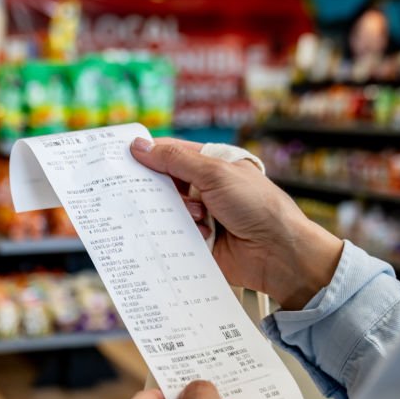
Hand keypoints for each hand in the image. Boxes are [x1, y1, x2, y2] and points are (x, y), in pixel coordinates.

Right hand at [131, 137, 343, 309]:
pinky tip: (190, 235)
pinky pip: (173, 236)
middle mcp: (205, 189)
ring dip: (173, 213)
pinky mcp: (197, 243)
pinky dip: (174, 235)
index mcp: (212, 164)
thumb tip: (140, 146)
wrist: (277, 252)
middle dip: (154, 188)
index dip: (148, 154)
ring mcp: (201, 217)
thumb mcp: (215, 173)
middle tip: (136, 189)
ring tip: (197, 216)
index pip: (172, 153)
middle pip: (165, 184)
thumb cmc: (257, 205)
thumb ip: (175, 160)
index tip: (122, 157)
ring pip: (166, 211)